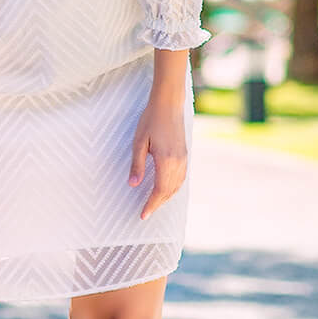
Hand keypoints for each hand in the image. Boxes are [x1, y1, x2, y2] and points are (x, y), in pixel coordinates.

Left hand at [129, 96, 188, 220]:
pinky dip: (174, 187)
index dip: (151, 204)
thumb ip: (137, 165)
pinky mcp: (184, 153)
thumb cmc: (151, 120)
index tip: (143, 215)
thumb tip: (133, 185)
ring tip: (154, 204)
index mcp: (166, 160)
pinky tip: (167, 189)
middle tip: (146, 213)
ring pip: (177, 185)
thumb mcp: (139, 142)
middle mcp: (178, 162)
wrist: (169, 103)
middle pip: (169, 191)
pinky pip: (181, 177)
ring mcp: (183, 158)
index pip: (160, 190)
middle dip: (157, 204)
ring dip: (166, 197)